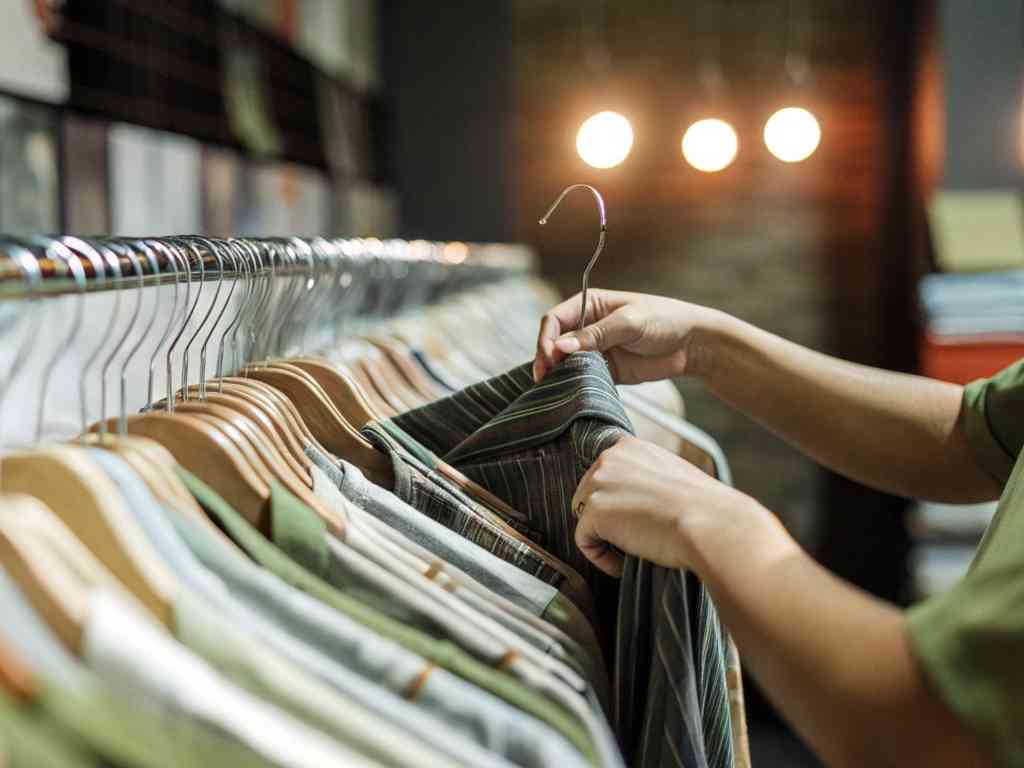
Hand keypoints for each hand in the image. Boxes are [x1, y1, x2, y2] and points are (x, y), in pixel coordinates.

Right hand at [533, 289, 724, 383]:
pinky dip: (574, 386)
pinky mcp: (605, 370)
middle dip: (547, 359)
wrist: (693, 344)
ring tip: (553, 388)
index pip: (554, 320)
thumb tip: (561, 348)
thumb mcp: (629, 323)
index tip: (549, 357)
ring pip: (565, 363)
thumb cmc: (664, 320)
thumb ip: (595, 335)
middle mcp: (587, 326)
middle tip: (545, 378)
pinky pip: (582, 379)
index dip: (546, 338)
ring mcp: (595, 350)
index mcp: (589, 305)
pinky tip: (570, 393)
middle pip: (554, 343)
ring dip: (558, 375)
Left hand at [573, 437, 777, 576]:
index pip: (606, 476)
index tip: (636, 520)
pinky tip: (623, 565)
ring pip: (585, 518)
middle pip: (588, 495)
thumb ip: (645, 479)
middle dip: (607, 519)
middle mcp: (608, 458)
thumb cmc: (702, 507)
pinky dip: (601, 558)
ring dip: (605, 538)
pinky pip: (584, 542)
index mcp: (629, 446)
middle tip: (635, 539)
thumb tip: (633, 501)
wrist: (710, 523)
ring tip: (633, 551)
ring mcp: (598, 483)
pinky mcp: (593, 510)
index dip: (617, 502)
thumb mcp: (672, 476)